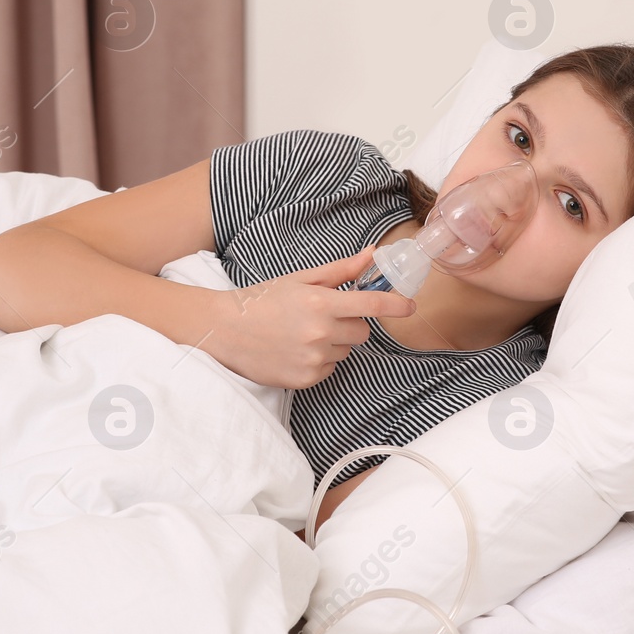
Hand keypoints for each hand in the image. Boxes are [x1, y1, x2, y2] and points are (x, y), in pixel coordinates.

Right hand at [205, 246, 415, 389]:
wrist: (223, 331)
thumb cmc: (261, 300)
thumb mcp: (300, 279)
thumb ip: (341, 270)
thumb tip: (373, 254)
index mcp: (321, 303)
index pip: (372, 306)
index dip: (396, 305)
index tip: (410, 306)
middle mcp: (320, 333)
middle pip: (362, 331)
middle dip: (350, 323)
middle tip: (322, 316)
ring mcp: (313, 359)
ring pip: (346, 351)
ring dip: (333, 343)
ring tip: (301, 333)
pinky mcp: (305, 380)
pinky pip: (330, 369)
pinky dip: (320, 360)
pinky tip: (295, 350)